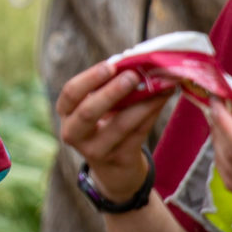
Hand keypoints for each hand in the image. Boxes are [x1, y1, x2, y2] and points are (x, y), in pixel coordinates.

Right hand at [54, 61, 173, 204]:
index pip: (70, 94)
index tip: (110, 65)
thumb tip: (135, 62)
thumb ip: (108, 88)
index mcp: (66, 114)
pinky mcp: (120, 158)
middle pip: (88, 113)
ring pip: (121, 124)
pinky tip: (164, 96)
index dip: (89, 79)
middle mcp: (75, 134)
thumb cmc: (104, 126)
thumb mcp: (97, 109)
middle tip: (132, 75)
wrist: (113, 169)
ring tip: (160, 84)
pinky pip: (139, 132)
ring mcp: (96, 150)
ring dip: (143, 101)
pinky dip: (153, 111)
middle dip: (111, 92)